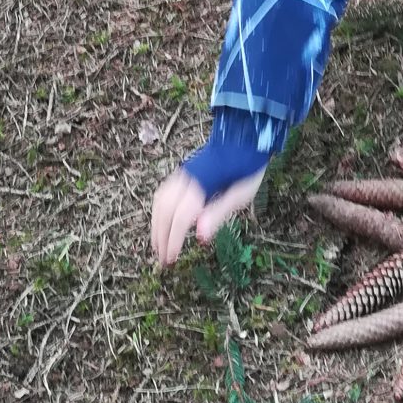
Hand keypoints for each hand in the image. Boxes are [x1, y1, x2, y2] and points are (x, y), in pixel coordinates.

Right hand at [150, 164, 265, 267]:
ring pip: (160, 203)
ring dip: (157, 226)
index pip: (180, 218)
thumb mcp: (239, 194)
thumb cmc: (246, 169)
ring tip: (158, 246)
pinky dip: (158, 212)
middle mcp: (185, 179)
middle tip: (163, 260)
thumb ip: (219, 213)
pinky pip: (162, 194)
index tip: (172, 259)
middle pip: (165, 212)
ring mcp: (181, 174)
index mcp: (200, 185)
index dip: (173, 240)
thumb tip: (200, 237)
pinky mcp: (181, 173)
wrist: (244, 141)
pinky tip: (161, 223)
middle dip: (161, 237)